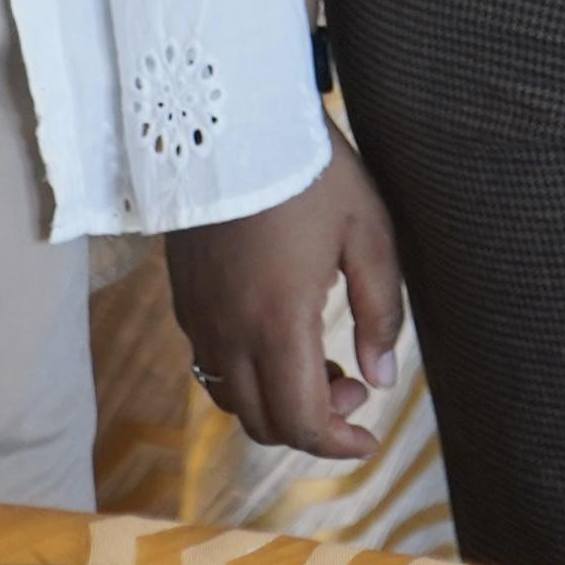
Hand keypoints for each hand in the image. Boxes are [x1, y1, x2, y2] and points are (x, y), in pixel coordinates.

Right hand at [168, 138, 407, 460]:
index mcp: (278, 323)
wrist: (230, 119)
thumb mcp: (367, 233)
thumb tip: (382, 377)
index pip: (301, 421)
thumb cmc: (309, 171)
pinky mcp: (183, 297)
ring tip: (319, 358)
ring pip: (232, 399)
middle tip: (351, 381)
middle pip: (263, 423)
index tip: (369, 435)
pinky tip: (277, 333)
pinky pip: (209, 364)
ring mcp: (199, 316)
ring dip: (277, 401)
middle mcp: (228, 332)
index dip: (338, 445)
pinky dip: (247, 374)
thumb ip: (378, 312)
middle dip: (313, 423)